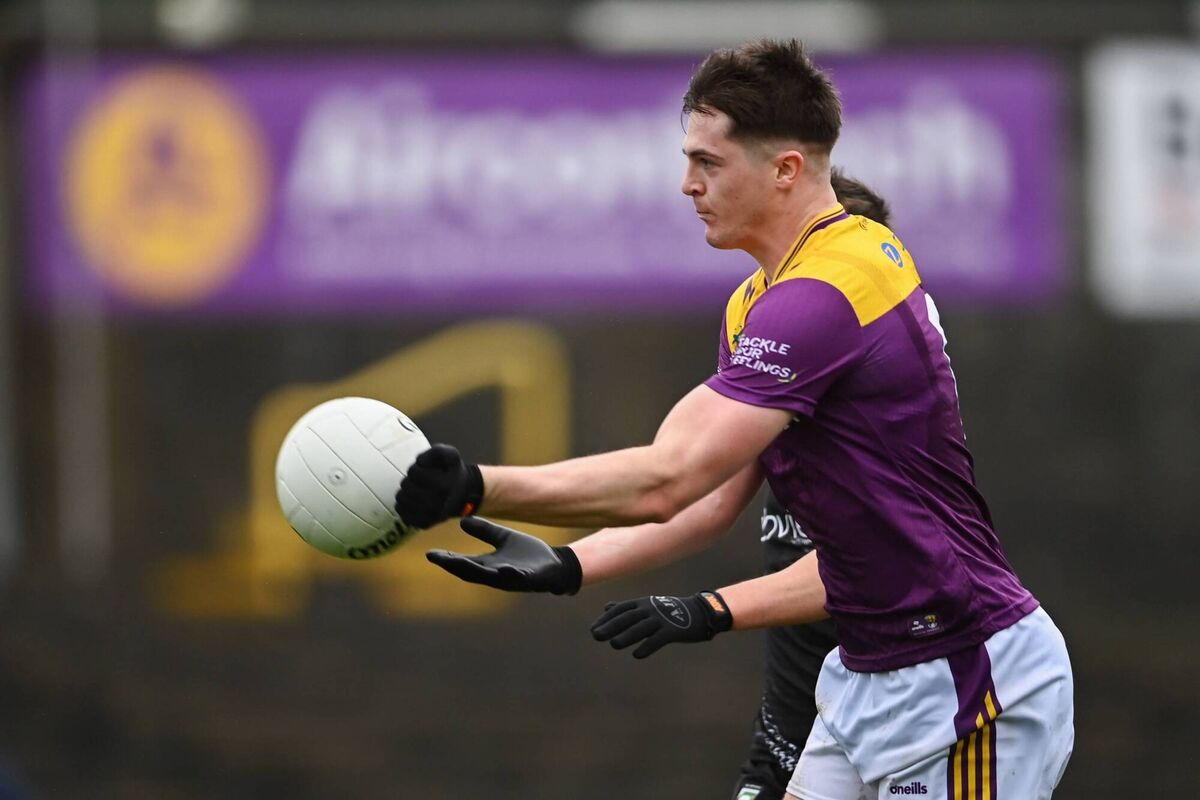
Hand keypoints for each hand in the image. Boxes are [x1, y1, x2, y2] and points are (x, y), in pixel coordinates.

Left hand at [394, 444, 483, 528]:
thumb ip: (437, 451)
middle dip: (411, 480)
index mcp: (443, 486)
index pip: (413, 472)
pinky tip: (414, 500)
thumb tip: (419, 461)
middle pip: (405, 485)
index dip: (418, 468)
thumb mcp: (452, 455)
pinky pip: (401, 511)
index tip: (426, 470)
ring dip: (406, 491)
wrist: (464, 495)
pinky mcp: (423, 524)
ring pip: (401, 498)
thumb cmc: (453, 473)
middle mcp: (435, 504)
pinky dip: (404, 504)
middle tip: (421, 480)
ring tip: (417, 489)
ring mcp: (428, 516)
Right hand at [426, 518, 581, 594]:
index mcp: (489, 565)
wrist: (556, 565)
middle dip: (453, 566)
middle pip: (470, 572)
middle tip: (437, 559)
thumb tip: (463, 520)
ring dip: (475, 571)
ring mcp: (512, 579)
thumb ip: (485, 532)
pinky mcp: (529, 579)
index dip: (446, 559)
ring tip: (459, 563)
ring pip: (490, 578)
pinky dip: (511, 574)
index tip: (429, 553)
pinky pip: (518, 578)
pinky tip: (504, 568)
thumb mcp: (504, 539)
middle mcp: (496, 575)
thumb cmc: (529, 555)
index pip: (463, 563)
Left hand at [590, 591, 732, 658]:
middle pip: (628, 617)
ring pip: (642, 627)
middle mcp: (650, 609)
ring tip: (614, 644)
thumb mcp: (648, 605)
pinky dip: (648, 646)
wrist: (699, 612)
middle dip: (611, 626)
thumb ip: (627, 607)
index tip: (593, 629)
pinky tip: (637, 655)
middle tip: (596, 636)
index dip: (606, 619)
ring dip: (627, 636)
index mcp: (643, 603)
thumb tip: (606, 607)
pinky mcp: (673, 630)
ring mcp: (662, 619)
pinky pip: (659, 639)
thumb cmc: (670, 611)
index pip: (621, 609)